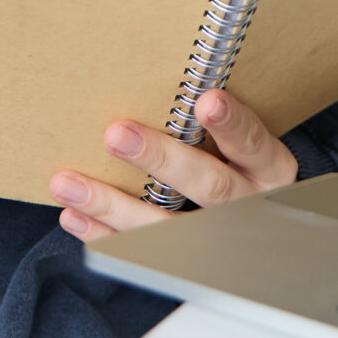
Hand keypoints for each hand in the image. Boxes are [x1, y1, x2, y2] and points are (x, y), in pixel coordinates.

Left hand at [47, 88, 298, 238]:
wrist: (250, 227)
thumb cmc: (233, 161)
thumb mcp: (239, 141)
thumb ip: (212, 118)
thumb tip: (151, 77)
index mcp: (268, 167)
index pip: (253, 142)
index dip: (231, 124)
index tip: (207, 101)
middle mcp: (247, 203)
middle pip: (209, 185)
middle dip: (160, 159)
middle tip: (117, 135)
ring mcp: (218, 238)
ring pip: (167, 226)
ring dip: (112, 204)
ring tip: (69, 183)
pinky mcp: (185, 260)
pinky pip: (141, 250)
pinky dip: (104, 233)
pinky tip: (75, 215)